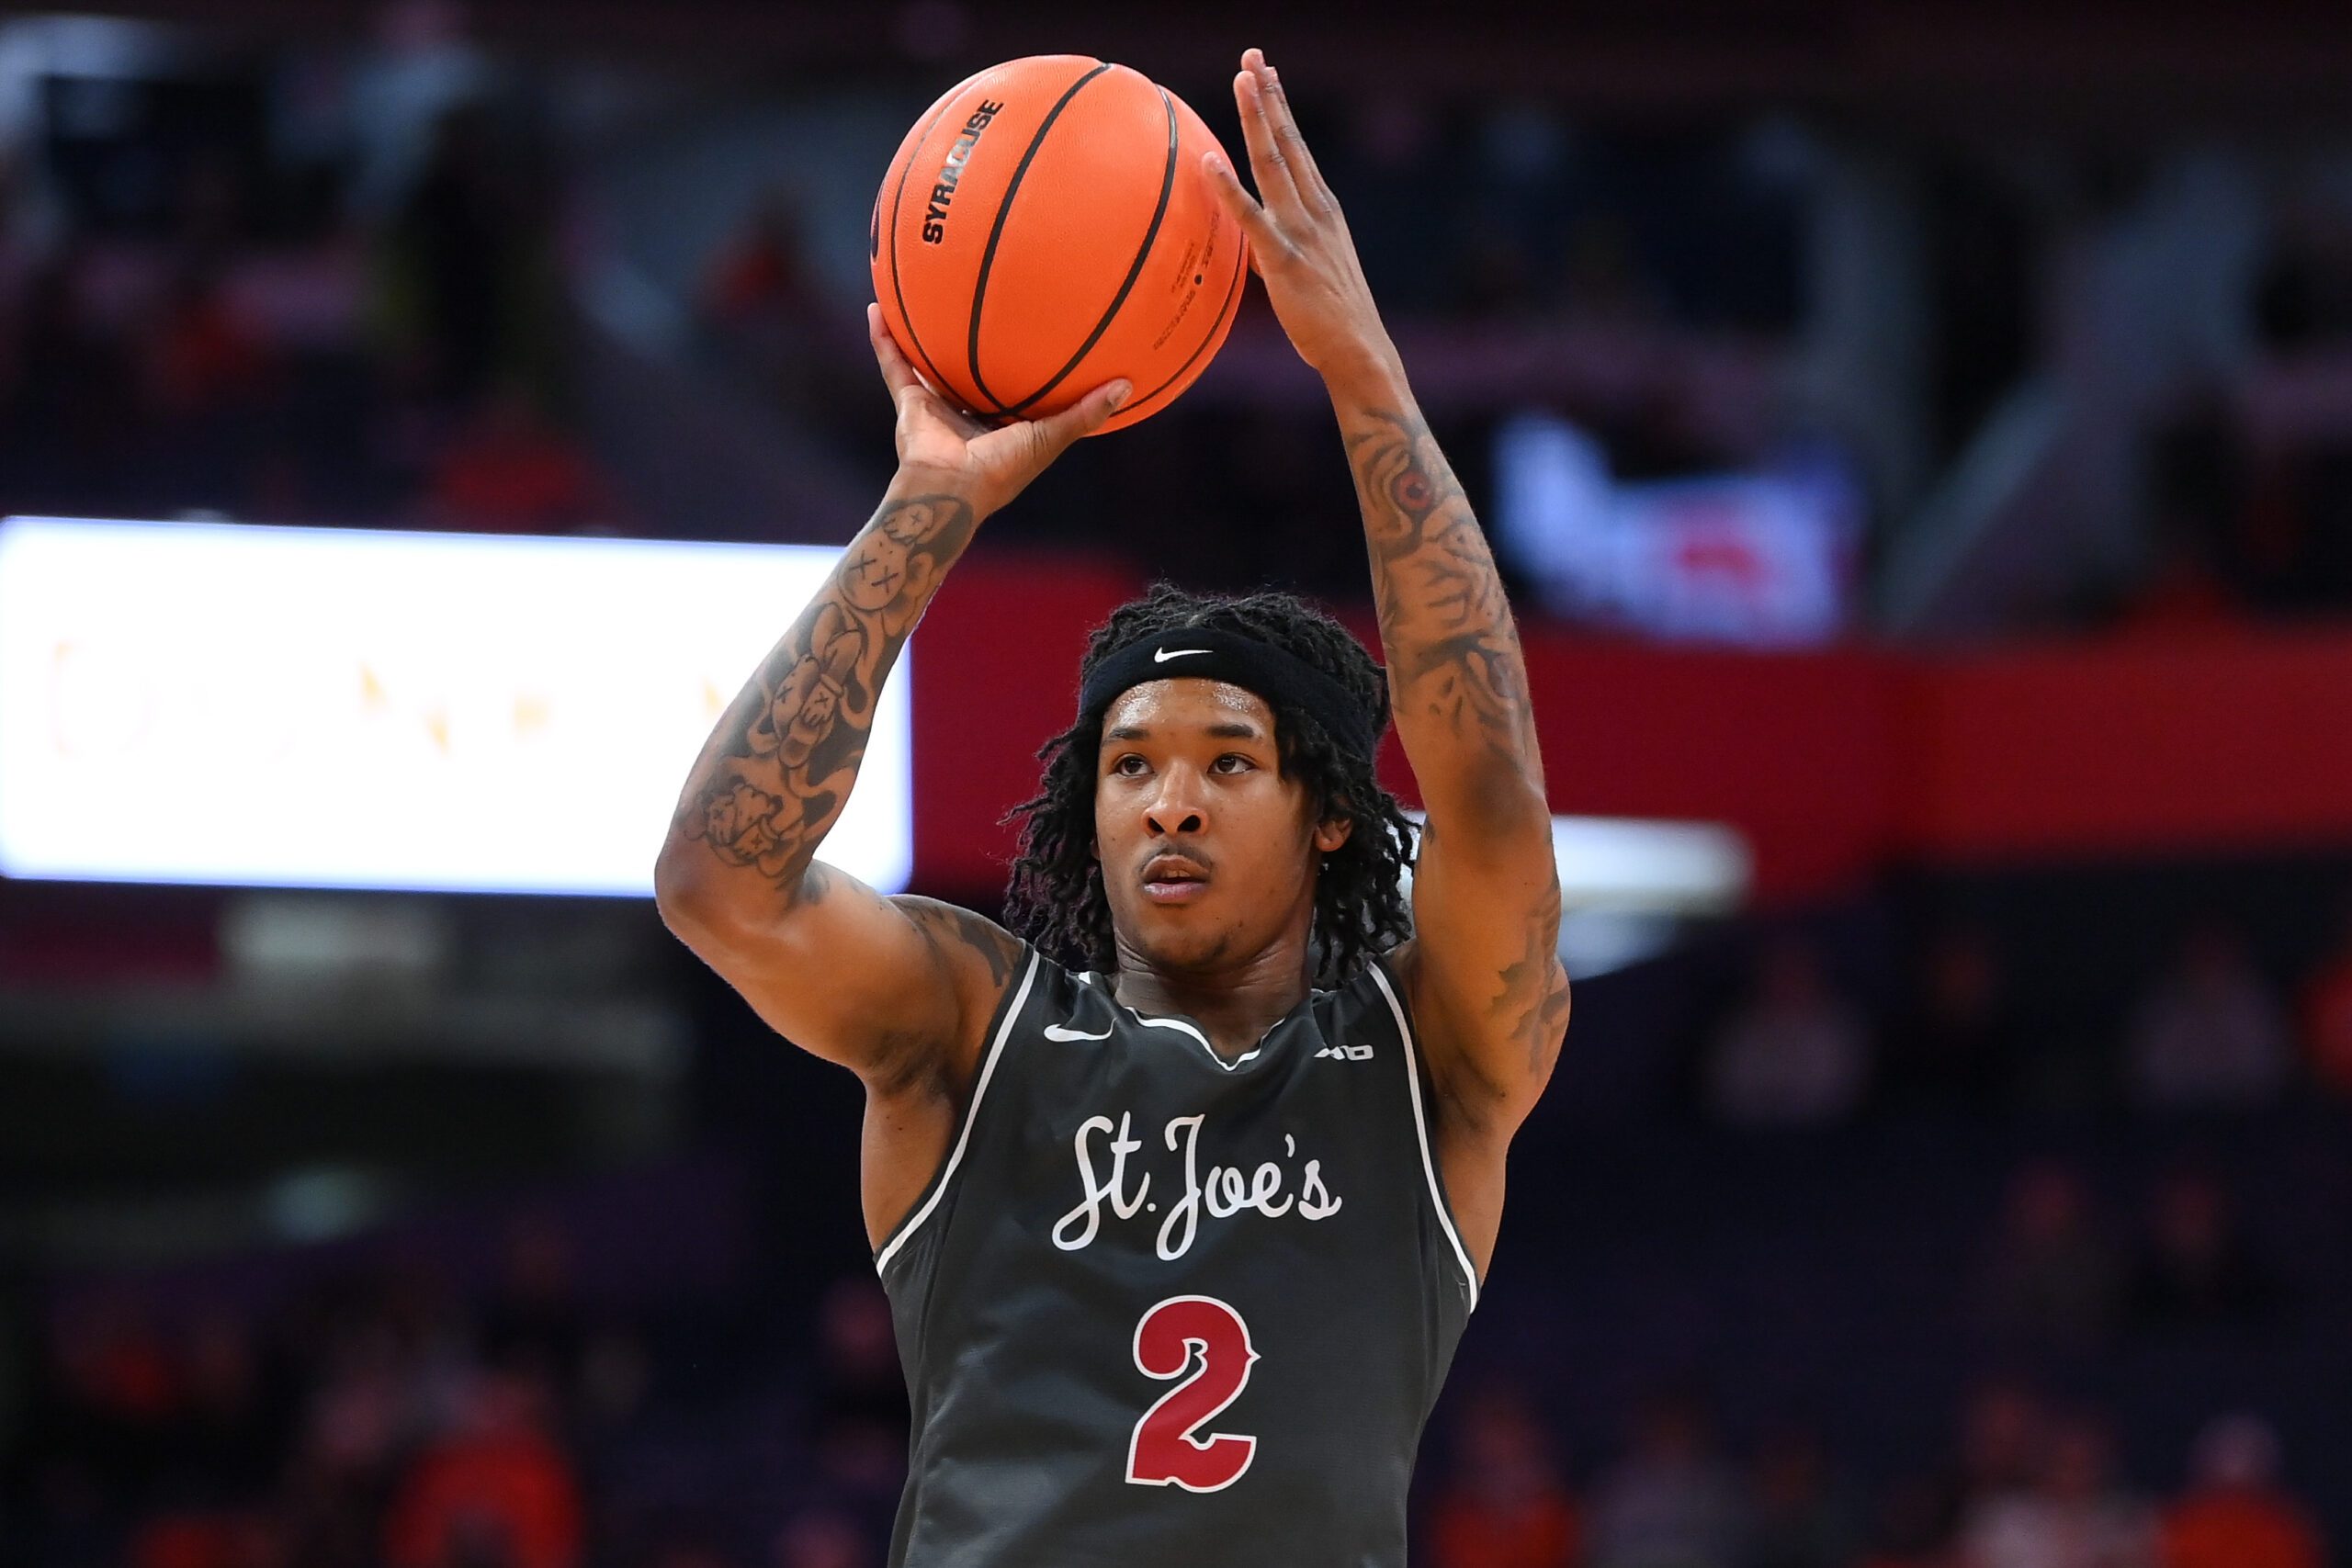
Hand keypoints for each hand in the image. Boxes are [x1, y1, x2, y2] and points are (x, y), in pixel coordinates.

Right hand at [868, 304, 1127, 518]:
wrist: (952, 489)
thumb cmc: (1004, 470)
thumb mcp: (1052, 437)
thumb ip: (1086, 413)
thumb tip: (1127, 384)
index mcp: (1003, 424)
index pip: (1015, 387)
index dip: (1024, 362)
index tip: (1035, 330)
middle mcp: (969, 412)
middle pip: (971, 369)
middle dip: (973, 342)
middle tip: (981, 302)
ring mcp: (937, 408)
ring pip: (928, 363)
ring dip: (922, 334)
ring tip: (919, 294)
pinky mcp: (909, 404)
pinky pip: (894, 364)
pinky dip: (884, 339)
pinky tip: (877, 307)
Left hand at [1204, 48, 1400, 387]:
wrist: (1359, 352)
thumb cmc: (1331, 318)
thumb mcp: (1308, 271)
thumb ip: (1277, 248)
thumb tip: (1249, 242)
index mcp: (1322, 209)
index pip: (1298, 148)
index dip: (1281, 109)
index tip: (1268, 74)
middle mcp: (1315, 210)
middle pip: (1287, 142)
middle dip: (1269, 97)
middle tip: (1253, 57)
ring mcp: (1302, 233)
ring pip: (1274, 165)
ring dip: (1256, 120)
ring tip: (1241, 81)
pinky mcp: (1286, 262)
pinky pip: (1253, 220)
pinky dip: (1230, 190)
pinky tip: (1210, 163)